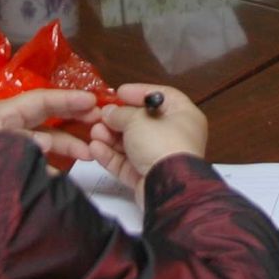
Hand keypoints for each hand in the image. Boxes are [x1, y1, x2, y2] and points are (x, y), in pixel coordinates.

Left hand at [0, 87, 101, 165]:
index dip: (68, 99)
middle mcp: (4, 125)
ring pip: (42, 139)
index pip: (41, 100)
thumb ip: (23, 146)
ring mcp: (4, 144)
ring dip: (65, 145)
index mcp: (1, 115)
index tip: (94, 101)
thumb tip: (46, 143)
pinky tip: (61, 176)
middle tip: (100, 126)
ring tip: (90, 154)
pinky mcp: (3, 163)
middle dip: (73, 121)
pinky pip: (32, 158)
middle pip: (45, 117)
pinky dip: (49, 164)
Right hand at [89, 84, 205, 188]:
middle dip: (118, 119)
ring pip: (131, 144)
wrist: (167, 186)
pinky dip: (111, 155)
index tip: (119, 93)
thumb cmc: (163, 144)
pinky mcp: (147, 177)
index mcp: (183, 115)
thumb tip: (109, 113)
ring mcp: (160, 158)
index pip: (161, 96)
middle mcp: (175, 136)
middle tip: (100, 115)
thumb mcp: (137, 119)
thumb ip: (120, 113)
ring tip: (94, 132)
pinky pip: (126, 163)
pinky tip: (95, 148)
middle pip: (142, 122)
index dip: (139, 92)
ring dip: (111, 137)